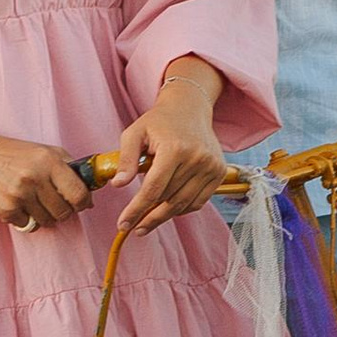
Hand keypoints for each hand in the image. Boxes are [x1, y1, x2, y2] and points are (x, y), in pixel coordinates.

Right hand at [0, 129, 91, 234]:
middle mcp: (36, 177)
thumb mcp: (42, 151)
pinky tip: (13, 202)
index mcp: (49, 160)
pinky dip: (22, 218)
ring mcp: (20, 194)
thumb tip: (90, 196)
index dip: (83, 203)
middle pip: (64, 212)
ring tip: (30, 200)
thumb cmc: (8, 153)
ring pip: (47, 221)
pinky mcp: (5, 208)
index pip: (79, 193)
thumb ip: (68, 168)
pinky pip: (26, 224)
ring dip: (42, 216)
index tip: (80, 204)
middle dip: (61, 211)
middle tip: (50, 202)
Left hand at [111, 62, 232, 237]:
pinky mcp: (219, 172)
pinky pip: (198, 201)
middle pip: (168, 199)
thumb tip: (118, 185)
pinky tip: (167, 210)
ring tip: (146, 223)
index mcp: (175, 149)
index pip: (153, 189)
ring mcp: (211, 166)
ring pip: (183, 204)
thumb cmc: (159, 121)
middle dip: (148, 217)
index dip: (136, 210)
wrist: (190, 108)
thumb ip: (126, 159)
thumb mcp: (134, 133)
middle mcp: (197, 159)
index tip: (123, 224)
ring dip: (164, 216)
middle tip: (133, 228)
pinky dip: (182, 209)